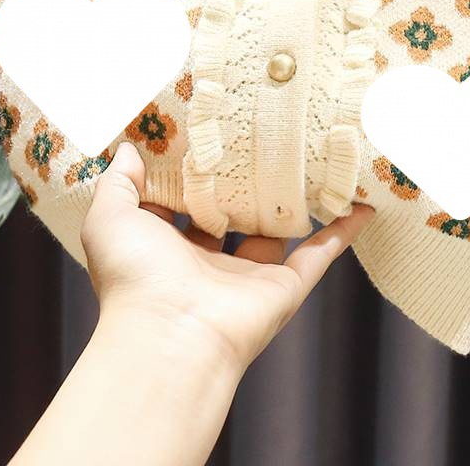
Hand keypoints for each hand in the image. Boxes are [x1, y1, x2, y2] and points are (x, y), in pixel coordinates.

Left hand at [80, 141, 374, 374]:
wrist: (170, 335)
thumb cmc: (134, 277)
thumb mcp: (109, 218)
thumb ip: (118, 182)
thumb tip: (130, 150)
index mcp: (168, 249)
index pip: (184, 205)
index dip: (195, 173)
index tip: (211, 134)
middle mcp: (209, 263)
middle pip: (235, 215)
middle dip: (248, 183)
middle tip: (266, 138)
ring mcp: (249, 277)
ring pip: (280, 232)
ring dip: (297, 202)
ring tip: (316, 162)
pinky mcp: (284, 288)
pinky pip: (319, 255)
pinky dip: (342, 233)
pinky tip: (360, 206)